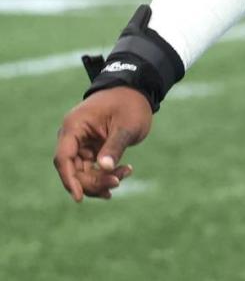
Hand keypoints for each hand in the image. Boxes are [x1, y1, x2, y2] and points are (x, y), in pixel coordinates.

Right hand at [53, 87, 151, 201]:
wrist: (136, 91)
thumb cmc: (131, 104)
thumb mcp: (127, 125)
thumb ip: (115, 146)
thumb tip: (104, 168)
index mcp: (75, 125)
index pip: (64, 157)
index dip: (69, 179)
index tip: (79, 197)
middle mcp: (72, 135)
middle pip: (73, 169)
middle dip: (93, 181)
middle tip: (117, 182)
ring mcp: (80, 142)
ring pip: (82, 172)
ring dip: (101, 179)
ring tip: (125, 173)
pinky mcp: (89, 148)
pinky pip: (91, 168)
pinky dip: (104, 174)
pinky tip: (120, 175)